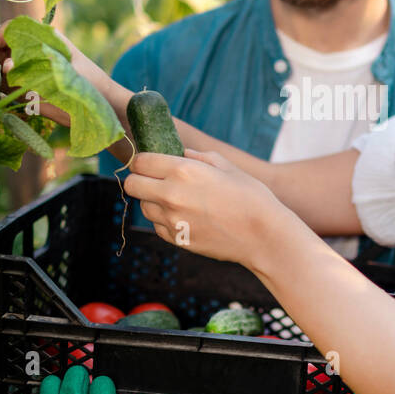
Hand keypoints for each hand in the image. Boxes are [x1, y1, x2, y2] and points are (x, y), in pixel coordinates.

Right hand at [0, 21, 106, 127]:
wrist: (102, 107)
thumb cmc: (86, 84)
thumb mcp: (60, 72)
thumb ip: (34, 67)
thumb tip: (7, 65)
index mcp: (39, 37)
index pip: (4, 29)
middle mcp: (30, 49)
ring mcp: (26, 67)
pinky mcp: (25, 86)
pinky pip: (3, 83)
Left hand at [122, 147, 303, 267]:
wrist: (262, 235)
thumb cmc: (251, 196)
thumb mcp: (227, 166)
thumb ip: (200, 156)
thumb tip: (182, 153)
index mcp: (183, 171)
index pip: (140, 162)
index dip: (143, 160)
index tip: (151, 162)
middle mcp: (171, 195)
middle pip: (132, 185)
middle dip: (140, 179)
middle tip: (155, 180)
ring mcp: (171, 220)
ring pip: (143, 207)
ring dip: (153, 201)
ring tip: (176, 200)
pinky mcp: (176, 239)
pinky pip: (157, 226)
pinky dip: (164, 220)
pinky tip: (185, 216)